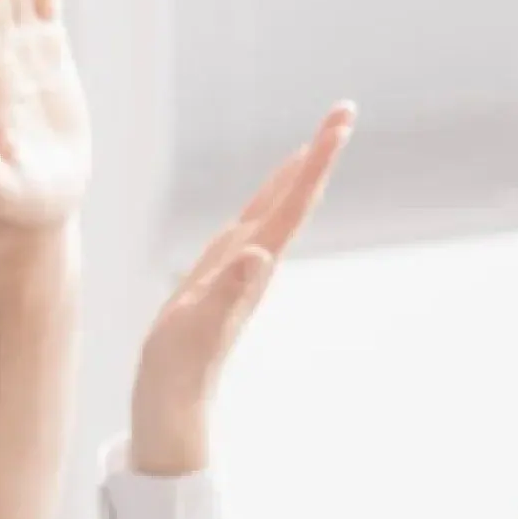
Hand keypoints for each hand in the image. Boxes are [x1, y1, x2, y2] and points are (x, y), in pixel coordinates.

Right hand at [129, 104, 356, 476]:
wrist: (173, 406)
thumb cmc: (180, 371)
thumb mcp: (197, 330)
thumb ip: (228, 293)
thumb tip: (259, 254)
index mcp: (252, 266)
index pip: (292, 203)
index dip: (316, 160)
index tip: (340, 121)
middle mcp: (254, 263)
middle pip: (293, 199)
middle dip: (318, 155)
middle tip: (344, 112)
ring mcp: (241, 272)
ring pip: (276, 212)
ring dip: (297, 176)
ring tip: (315, 143)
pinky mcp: (223, 280)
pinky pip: (253, 229)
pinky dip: (267, 203)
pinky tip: (267, 201)